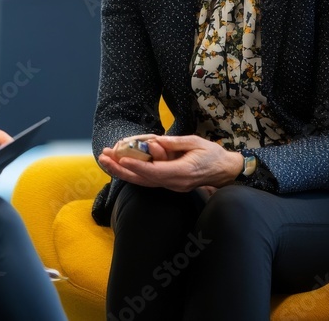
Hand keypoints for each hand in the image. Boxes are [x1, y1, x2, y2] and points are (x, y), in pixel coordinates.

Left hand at [98, 135, 243, 192]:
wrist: (225, 171)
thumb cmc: (212, 154)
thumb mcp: (196, 142)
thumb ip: (175, 143)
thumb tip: (156, 141)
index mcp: (183, 171)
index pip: (156, 172)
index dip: (138, 167)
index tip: (122, 160)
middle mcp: (175, 183)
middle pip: (144, 180)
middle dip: (121, 170)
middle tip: (104, 158)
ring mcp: (172, 186)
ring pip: (143, 182)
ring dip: (123, 172)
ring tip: (105, 160)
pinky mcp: (170, 185)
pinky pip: (148, 181)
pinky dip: (133, 174)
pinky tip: (119, 166)